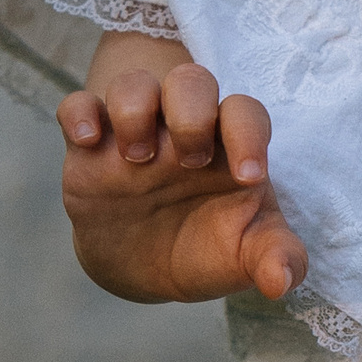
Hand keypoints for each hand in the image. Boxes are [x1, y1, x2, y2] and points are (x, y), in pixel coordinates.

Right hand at [56, 32, 309, 304]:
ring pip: (134, 84)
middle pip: (191, 81)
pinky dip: (79, 112)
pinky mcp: (90, 150)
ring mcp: (135, 133)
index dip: (250, 135)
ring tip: (138, 158)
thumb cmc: (208, 246)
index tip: (249, 178)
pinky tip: (87, 139)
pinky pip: (79, 105)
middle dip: (192, 112)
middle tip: (189, 163)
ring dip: (135, 108)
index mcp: (229, 145)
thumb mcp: (246, 255)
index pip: (245, 113)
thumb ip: (275, 258)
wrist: (147, 269)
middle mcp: (183, 128)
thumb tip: (282, 281)